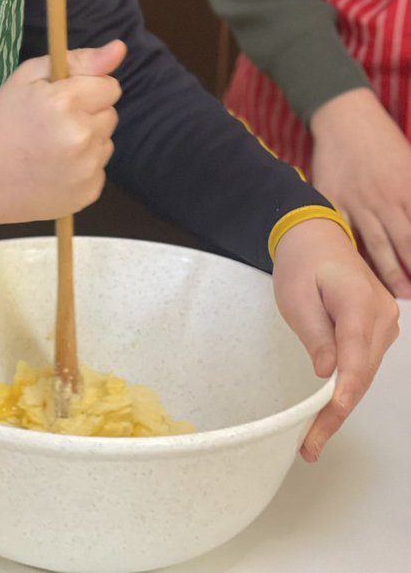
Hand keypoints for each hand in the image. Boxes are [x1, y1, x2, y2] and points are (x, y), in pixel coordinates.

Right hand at [0, 40, 125, 224]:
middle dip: (87, 115)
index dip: (88, 89)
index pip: (110, 87)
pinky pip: (99, 170)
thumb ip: (78, 60)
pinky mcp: (88, 193)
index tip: (65, 98)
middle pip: (110, 115)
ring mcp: (86, 169)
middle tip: (54, 123)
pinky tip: (55, 168)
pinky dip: (83, 168)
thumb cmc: (2, 119)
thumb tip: (119, 48)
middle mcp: (82, 136)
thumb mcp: (28, 77)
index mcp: (66, 102)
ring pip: (106, 143)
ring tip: (52, 147)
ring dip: (87, 141)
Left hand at [272, 218, 398, 461]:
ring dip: (342, 404)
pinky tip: (330, 409)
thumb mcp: (296, 297)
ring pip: (365, 373)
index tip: (330, 418)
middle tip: (311, 442)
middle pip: (362, 373)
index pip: (355, 356)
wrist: (314, 238)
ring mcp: (384, 322)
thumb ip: (315, 335)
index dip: (344, 393)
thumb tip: (327, 373)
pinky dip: (348, 386)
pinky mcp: (378, 329)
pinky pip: (364, 363)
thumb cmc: (302, 263)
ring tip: (315, 435)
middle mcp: (381, 314)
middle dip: (338, 411)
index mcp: (358, 300)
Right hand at [309, 88, 410, 296]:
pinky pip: (345, 233)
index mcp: (407, 188)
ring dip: (389, 272)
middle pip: (405, 243)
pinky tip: (358, 271)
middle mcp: (384, 198)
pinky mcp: (333, 200)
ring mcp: (357, 201)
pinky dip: (353, 254)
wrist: (345, 119)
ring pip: (376, 245)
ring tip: (399, 294)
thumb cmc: (383, 142)